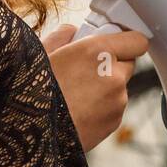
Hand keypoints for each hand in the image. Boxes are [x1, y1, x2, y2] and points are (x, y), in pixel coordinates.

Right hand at [41, 25, 149, 151]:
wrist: (30, 134)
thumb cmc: (31, 92)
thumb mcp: (40, 53)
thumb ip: (62, 36)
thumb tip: (73, 32)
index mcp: (97, 52)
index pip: (136, 40)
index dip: (125, 41)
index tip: (113, 43)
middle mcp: (113, 75)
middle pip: (128, 63)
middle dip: (112, 64)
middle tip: (85, 70)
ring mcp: (117, 101)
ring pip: (119, 87)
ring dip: (105, 88)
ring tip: (74, 95)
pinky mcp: (114, 122)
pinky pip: (113, 107)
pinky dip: (101, 107)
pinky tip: (77, 110)